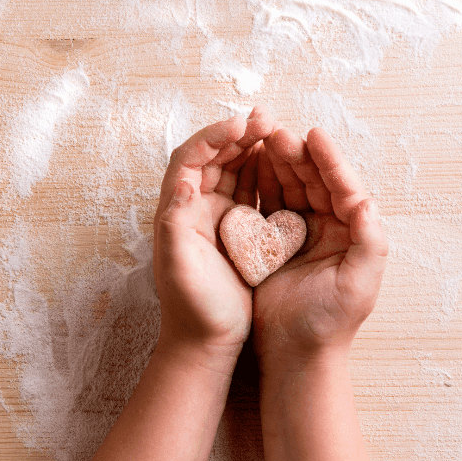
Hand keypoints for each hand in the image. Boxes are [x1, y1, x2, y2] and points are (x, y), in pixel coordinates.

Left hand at [153, 107, 276, 354]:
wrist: (205, 342)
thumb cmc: (193, 308)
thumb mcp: (180, 268)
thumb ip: (176, 226)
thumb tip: (183, 184)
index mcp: (177, 211)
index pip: (190, 159)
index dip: (213, 137)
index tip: (241, 126)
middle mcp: (193, 207)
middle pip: (214, 156)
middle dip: (238, 134)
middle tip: (267, 118)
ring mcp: (215, 216)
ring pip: (233, 168)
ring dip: (253, 147)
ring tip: (278, 130)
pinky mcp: (237, 229)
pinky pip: (250, 189)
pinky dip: (265, 172)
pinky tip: (284, 163)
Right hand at [252, 127, 388, 361]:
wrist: (294, 354)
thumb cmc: (331, 322)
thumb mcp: (359, 283)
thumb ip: (369, 240)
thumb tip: (366, 199)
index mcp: (351, 232)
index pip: (343, 187)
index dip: (329, 160)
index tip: (314, 134)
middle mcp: (328, 227)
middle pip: (313, 181)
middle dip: (296, 155)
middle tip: (276, 131)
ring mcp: (298, 232)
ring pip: (289, 186)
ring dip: (276, 163)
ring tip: (261, 139)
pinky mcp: (272, 242)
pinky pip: (266, 204)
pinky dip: (258, 183)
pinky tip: (247, 165)